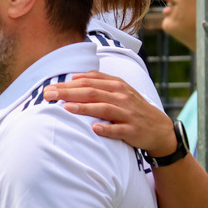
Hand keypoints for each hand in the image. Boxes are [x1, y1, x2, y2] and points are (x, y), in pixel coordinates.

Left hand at [43, 71, 177, 156]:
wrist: (158, 128)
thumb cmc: (132, 108)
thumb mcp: (119, 91)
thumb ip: (99, 82)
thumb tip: (74, 77)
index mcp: (116, 85)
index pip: (89, 81)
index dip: (68, 83)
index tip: (49, 87)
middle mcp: (121, 96)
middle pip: (92, 92)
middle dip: (69, 93)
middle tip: (48, 95)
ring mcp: (127, 113)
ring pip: (104, 108)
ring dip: (85, 108)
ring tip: (67, 108)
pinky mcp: (133, 130)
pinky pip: (118, 129)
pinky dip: (107, 128)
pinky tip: (94, 128)